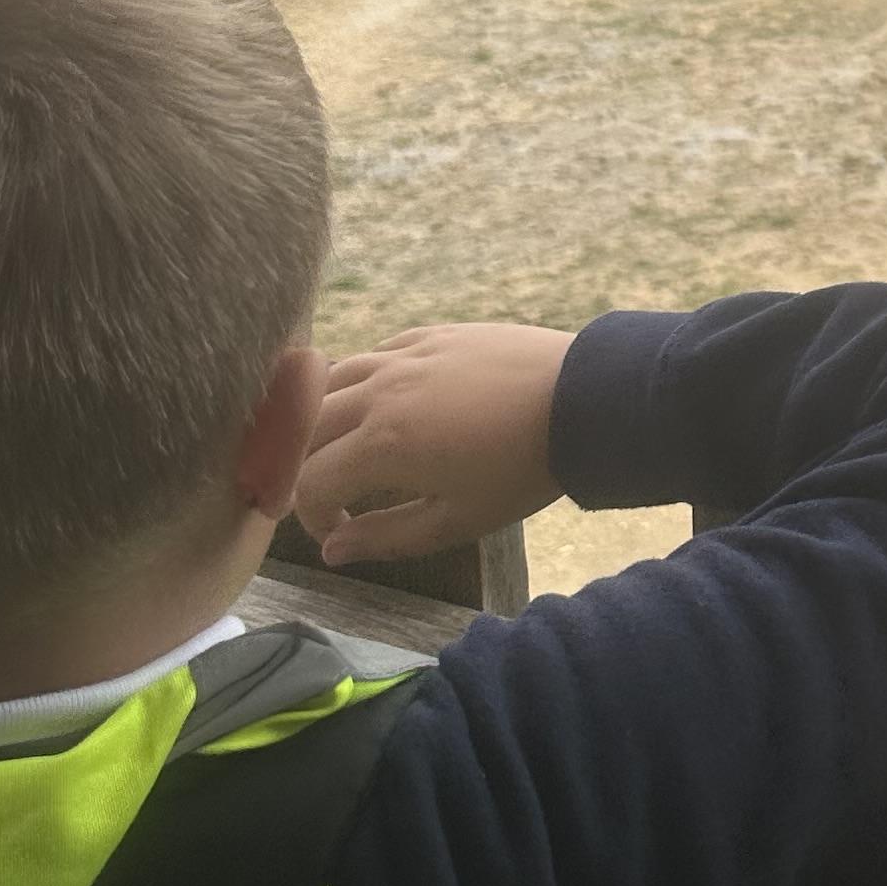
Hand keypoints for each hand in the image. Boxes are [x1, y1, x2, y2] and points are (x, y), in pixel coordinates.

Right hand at [295, 323, 575, 566]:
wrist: (581, 400)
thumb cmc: (521, 470)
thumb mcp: (456, 521)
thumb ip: (386, 538)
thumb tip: (332, 551)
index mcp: (380, 445)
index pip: (310, 483)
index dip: (312, 517)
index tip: (337, 531)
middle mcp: (378, 393)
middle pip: (307, 429)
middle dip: (305, 466)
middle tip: (328, 491)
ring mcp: (403, 356)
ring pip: (331, 380)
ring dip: (322, 417)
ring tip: (341, 444)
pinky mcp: (430, 334)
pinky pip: (374, 351)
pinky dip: (361, 379)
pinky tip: (379, 398)